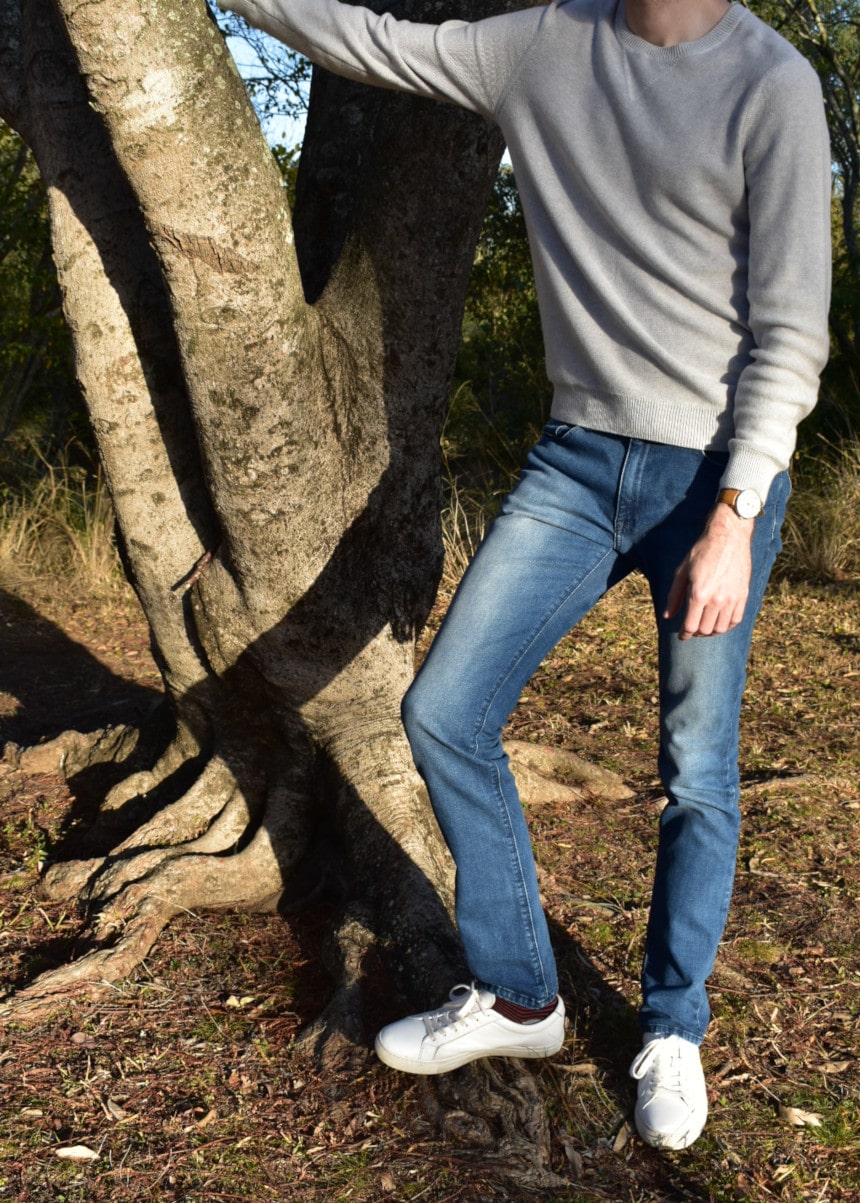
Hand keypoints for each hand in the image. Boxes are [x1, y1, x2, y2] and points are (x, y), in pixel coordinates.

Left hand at [664, 504, 754, 640]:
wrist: (729, 537)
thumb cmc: (702, 552)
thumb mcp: (682, 571)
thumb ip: (674, 596)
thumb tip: (668, 616)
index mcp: (698, 594)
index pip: (690, 626)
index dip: (684, 635)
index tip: (682, 636)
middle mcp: (716, 600)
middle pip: (705, 630)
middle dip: (696, 633)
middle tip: (692, 629)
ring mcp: (732, 599)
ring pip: (721, 628)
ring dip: (711, 631)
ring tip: (705, 626)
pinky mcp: (743, 595)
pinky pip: (736, 620)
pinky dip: (726, 625)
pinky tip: (719, 622)